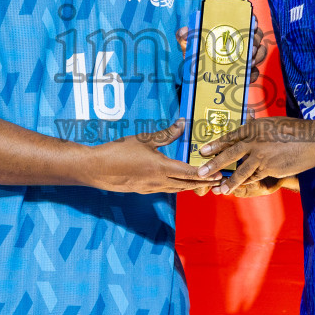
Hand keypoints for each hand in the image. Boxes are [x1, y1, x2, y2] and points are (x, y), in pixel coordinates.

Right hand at [84, 120, 217, 193]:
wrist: (96, 170)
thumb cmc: (119, 151)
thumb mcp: (144, 139)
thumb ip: (166, 134)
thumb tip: (183, 123)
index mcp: (161, 168)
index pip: (189, 172)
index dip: (205, 174)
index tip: (218, 174)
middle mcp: (159, 181)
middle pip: (186, 184)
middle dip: (203, 183)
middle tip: (217, 182)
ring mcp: (151, 188)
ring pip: (176, 189)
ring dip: (191, 186)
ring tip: (203, 184)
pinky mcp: (143, 191)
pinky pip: (166, 189)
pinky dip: (177, 187)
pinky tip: (179, 184)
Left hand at [177, 26, 270, 85]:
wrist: (193, 75)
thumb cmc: (194, 53)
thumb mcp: (187, 43)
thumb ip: (183, 35)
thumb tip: (185, 31)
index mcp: (229, 29)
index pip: (246, 19)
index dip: (252, 20)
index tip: (252, 25)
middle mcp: (240, 40)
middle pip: (256, 36)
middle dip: (255, 41)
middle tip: (250, 47)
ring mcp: (245, 56)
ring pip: (260, 52)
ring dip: (257, 56)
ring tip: (249, 61)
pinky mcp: (245, 72)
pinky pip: (255, 72)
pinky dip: (253, 74)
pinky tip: (248, 75)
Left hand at [196, 117, 314, 194]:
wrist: (314, 141)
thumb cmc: (295, 130)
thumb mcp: (273, 123)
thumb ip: (259, 127)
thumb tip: (249, 122)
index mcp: (254, 128)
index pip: (230, 137)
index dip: (216, 145)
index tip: (203, 151)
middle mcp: (255, 142)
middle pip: (230, 154)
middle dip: (214, 165)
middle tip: (201, 173)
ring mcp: (262, 156)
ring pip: (241, 171)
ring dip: (229, 182)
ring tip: (219, 190)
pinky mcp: (271, 169)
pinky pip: (256, 177)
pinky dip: (247, 183)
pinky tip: (239, 188)